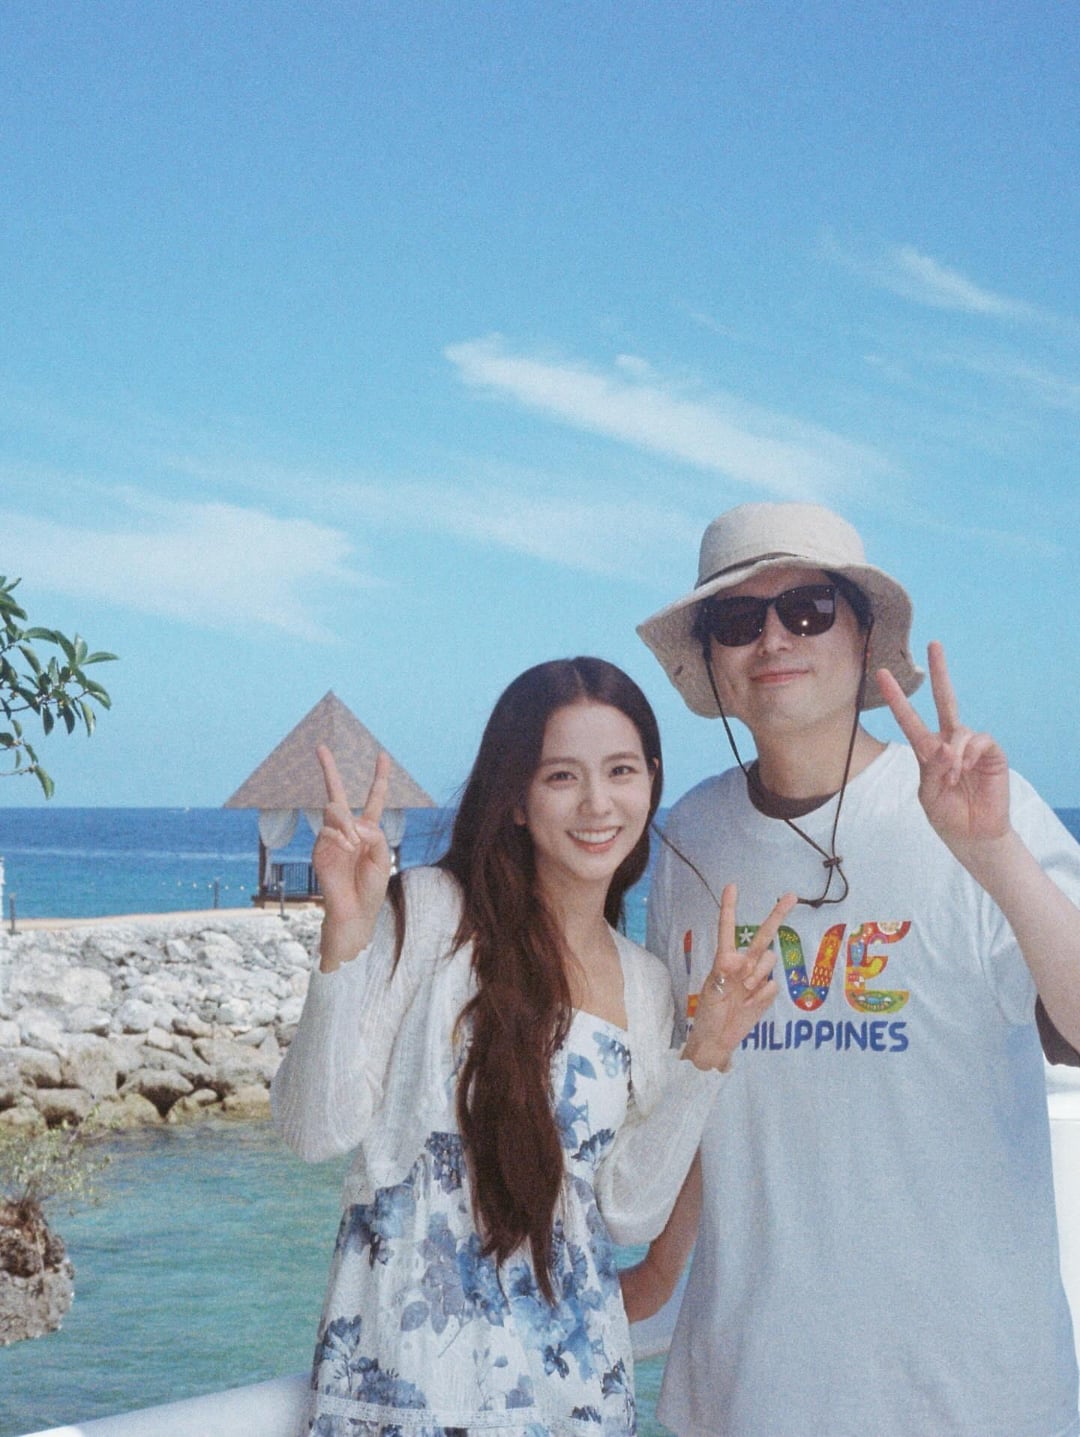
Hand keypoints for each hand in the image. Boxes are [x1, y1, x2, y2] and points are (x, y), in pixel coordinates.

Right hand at [313, 745, 391, 961]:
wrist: (354, 912)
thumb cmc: (371, 888)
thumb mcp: (383, 858)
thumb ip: (374, 836)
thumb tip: (355, 822)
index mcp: (368, 830)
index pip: (374, 798)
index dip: (379, 777)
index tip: (382, 755)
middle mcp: (348, 829)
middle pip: (338, 793)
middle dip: (329, 770)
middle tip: (320, 747)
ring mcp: (331, 838)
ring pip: (335, 811)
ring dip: (348, 824)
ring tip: (355, 845)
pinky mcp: (319, 849)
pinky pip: (328, 831)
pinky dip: (341, 838)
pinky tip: (347, 850)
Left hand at [683, 885, 794, 1071]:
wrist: (717, 1040)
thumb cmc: (707, 1014)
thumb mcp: (710, 990)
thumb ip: (724, 973)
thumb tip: (740, 961)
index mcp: (724, 959)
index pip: (727, 929)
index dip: (730, 908)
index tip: (732, 886)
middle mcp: (743, 963)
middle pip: (763, 935)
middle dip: (777, 915)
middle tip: (791, 895)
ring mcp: (757, 977)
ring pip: (769, 960)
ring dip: (758, 973)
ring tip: (743, 991)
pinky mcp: (766, 992)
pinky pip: (771, 985)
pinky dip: (761, 994)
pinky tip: (749, 1004)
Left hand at [877, 641, 1009, 855]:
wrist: (972, 834)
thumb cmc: (946, 815)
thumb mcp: (927, 792)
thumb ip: (931, 768)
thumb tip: (946, 747)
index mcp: (927, 750)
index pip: (909, 719)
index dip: (897, 697)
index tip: (882, 674)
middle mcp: (949, 742)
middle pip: (944, 700)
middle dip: (940, 672)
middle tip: (935, 644)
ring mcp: (971, 746)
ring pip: (958, 730)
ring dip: (952, 754)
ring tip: (952, 777)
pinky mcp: (992, 753)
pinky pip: (979, 740)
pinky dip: (969, 754)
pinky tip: (967, 769)